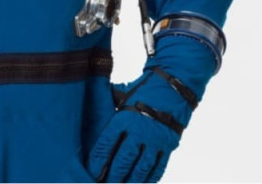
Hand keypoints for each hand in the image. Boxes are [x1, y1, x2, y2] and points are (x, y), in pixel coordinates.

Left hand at [88, 62, 197, 182]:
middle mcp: (139, 130)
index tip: (89, 172)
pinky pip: (158, 168)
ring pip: (140, 169)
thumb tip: (87, 110)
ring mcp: (155, 139)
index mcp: (124, 118)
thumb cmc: (143, 91)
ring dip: (130, 182)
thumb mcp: (122, 96)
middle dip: (112, 176)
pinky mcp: (169, 145)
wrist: (174, 87)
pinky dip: (149, 179)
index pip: (106, 145)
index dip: (96, 162)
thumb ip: (106, 106)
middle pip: (123, 161)